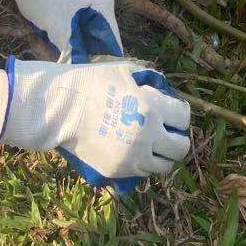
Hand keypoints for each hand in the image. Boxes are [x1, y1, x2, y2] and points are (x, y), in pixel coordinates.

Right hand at [1, 58, 191, 192]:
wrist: (61, 109)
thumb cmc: (92, 84)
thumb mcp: (125, 72)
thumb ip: (149, 82)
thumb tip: (163, 89)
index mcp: (153, 108)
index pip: (183, 118)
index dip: (179, 114)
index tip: (173, 114)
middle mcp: (148, 135)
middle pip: (180, 147)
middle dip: (177, 139)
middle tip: (168, 134)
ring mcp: (134, 157)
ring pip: (164, 166)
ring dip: (162, 155)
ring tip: (152, 147)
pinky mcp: (119, 171)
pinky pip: (142, 173)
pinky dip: (143, 164)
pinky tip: (134, 153)